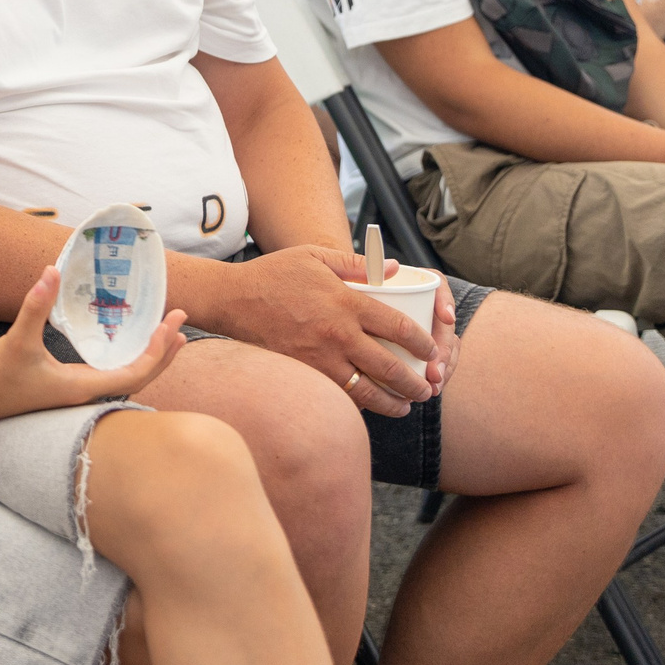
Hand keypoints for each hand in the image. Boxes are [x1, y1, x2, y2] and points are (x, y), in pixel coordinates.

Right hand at [0, 264, 185, 423]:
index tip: (171, 324)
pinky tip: (125, 345)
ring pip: (126, 378)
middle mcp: (85, 393)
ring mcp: (76, 392)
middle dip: (163, 351)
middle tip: (180, 322)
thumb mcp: (16, 340)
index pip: (136, 373)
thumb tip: (51, 271)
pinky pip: (110, 375)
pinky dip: (127, 359)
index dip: (158, 350)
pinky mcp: (66, 388)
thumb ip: (35, 306)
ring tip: (166, 335)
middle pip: (139, 377)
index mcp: (82, 386)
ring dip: (149, 356)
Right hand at [206, 244, 439, 416]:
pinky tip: (368, 407)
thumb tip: (396, 268)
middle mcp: (338, 334)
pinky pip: (338, 396)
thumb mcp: (315, 256)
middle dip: (415, 383)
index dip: (423, 344)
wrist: (232, 299)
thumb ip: (357, 262)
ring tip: (403, 407)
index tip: (431, 351)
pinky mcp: (303, 372)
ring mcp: (319, 357)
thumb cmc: (274, 274)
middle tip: (427, 390)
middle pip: (390, 367)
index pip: (398, 328)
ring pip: (366, 390)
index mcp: (346, 302)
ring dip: (391, 403)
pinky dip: (357, 405)